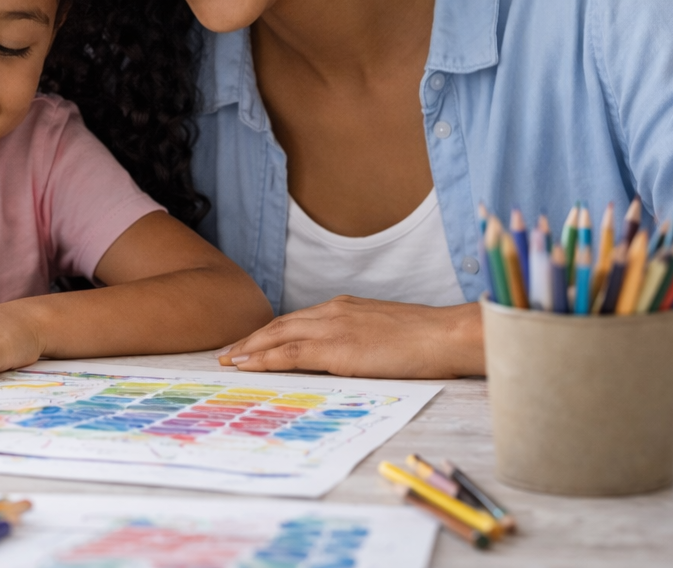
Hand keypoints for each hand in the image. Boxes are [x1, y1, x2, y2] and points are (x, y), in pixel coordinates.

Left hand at [216, 296, 483, 378]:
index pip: (295, 320)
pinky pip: (291, 353)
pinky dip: (265, 359)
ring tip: (228, 361)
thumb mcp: (384, 332)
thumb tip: (348, 355)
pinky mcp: (338, 347)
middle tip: (226, 354)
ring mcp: (334, 327)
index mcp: (344, 307)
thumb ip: (360, 338)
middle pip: (279, 325)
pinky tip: (249, 366)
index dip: (268, 333)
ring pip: (278, 336)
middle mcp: (333, 311)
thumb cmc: (426, 339)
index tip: (249, 344)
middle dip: (250, 340)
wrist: (446, 335)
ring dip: (249, 349)